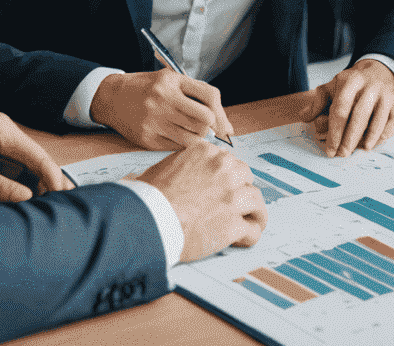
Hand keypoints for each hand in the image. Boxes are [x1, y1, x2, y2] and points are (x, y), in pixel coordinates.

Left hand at [0, 110, 74, 200]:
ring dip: (34, 182)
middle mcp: (5, 131)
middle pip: (34, 158)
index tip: (62, 196)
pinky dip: (19, 180)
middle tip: (65, 200)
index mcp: (3, 131)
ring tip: (49, 203)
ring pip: (23, 163)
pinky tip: (26, 196)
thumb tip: (26, 198)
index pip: (37, 155)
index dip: (52, 176)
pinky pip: (10, 165)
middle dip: (48, 180)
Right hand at [90, 69, 234, 149]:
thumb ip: (195, 95)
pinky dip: (182, 145)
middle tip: (206, 131)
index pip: (209, 96)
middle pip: (204, 119)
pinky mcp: (148, 138)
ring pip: (193, 137)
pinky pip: (176, 147)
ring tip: (191, 134)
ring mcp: (155, 119)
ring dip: (197, 139)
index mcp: (172, 81)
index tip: (224, 126)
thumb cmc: (147, 88)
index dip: (221, 114)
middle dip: (210, 128)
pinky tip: (177, 139)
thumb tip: (223, 125)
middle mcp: (164, 98)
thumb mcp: (170, 80)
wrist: (112, 97)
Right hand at [132, 141, 267, 260]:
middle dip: (241, 189)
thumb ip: (165, 169)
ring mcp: (231, 196)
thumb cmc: (148, 198)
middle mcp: (223, 169)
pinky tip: (244, 240)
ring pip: (256, 200)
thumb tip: (137, 177)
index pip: (228, 160)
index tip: (222, 187)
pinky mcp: (233, 223)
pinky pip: (253, 229)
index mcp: (206, 153)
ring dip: (253, 212)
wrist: (149, 221)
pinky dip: (251, 235)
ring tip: (249, 222)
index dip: (226, 175)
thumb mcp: (156, 171)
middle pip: (246, 176)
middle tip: (233, 204)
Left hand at [299, 59, 393, 155]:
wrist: (377, 71)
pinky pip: (392, 123)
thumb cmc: (353, 83)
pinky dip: (383, 135)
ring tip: (358, 150)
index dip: (334, 131)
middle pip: (359, 116)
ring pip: (377, 120)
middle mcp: (369, 87)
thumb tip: (304, 117)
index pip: (341, 108)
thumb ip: (319, 101)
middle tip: (342, 154)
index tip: (330, 148)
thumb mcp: (333, 86)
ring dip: (367, 138)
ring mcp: (385, 95)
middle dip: (349, 139)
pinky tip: (373, 143)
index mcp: (350, 81)